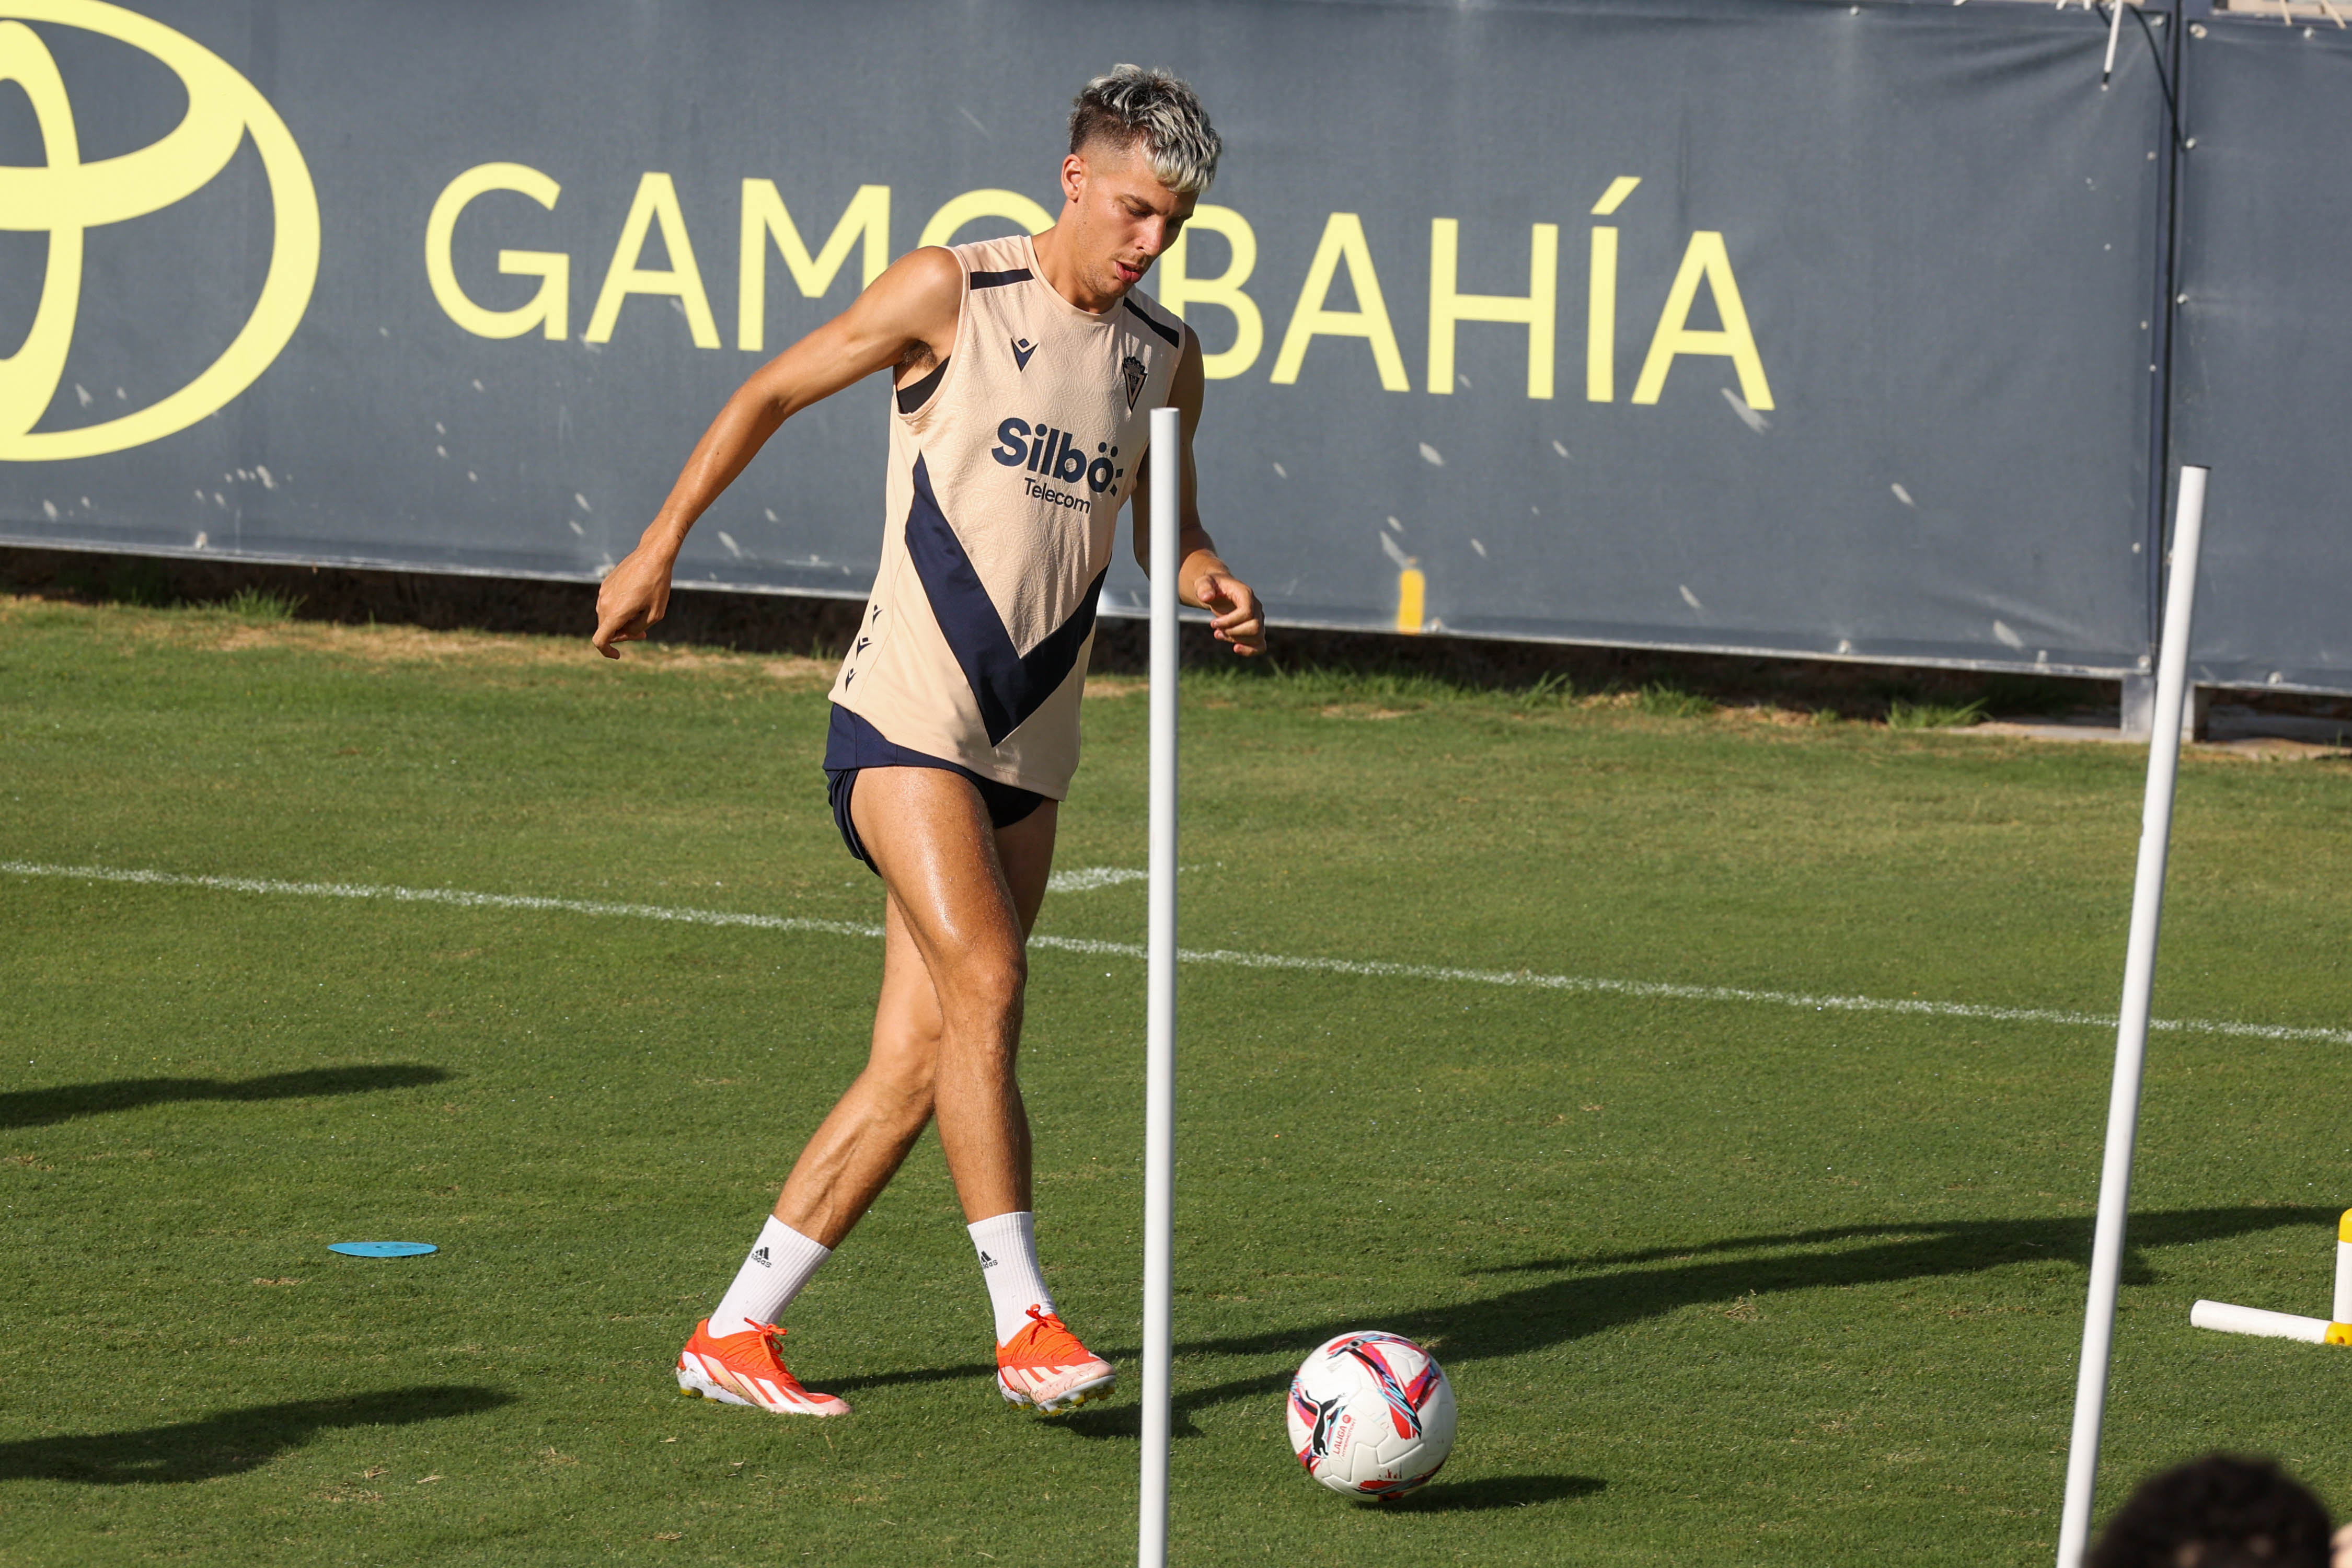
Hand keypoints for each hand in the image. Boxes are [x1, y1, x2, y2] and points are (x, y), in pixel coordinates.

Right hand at [591, 541, 675, 658]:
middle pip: (606, 629)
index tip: (618, 655)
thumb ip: (637, 629)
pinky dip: (619, 610)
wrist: (653, 554)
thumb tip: (624, 633)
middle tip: (643, 633)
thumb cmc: (658, 585)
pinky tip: (637, 601)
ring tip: (642, 615)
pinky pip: (609, 604)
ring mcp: (603, 592)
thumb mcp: (654, 614)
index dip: (607, 651)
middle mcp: (604, 603)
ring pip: (607, 617)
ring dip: (621, 622)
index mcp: (615, 613)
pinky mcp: (606, 584)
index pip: (600, 640)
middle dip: (622, 635)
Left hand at [1192, 569, 1264, 655]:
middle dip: (1233, 632)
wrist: (1218, 591)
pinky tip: (1235, 648)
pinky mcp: (1255, 630)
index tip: (1213, 624)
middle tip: (1216, 629)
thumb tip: (1207, 597)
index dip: (1230, 622)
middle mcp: (1256, 607)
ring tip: (1218, 634)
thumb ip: (1204, 588)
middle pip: (1255, 627)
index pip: (1247, 612)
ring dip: (1236, 640)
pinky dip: (1249, 651)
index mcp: (1246, 594)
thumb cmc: (1211, 586)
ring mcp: (1258, 619)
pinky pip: (1260, 646)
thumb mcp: (1203, 583)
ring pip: (1258, 637)